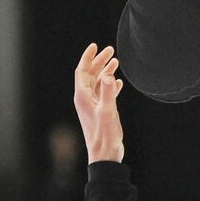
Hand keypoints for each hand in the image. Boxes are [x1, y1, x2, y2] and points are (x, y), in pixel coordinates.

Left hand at [74, 44, 124, 162]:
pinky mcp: (100, 112)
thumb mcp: (108, 111)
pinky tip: (117, 83)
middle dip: (99, 62)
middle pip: (90, 74)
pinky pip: (103, 93)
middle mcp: (85, 99)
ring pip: (97, 83)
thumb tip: (107, 74)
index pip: (82, 71)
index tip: (95, 46)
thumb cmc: (104, 135)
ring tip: (115, 62)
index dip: (88, 57)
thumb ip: (108, 92)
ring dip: (105, 72)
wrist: (105, 155)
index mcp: (82, 97)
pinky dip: (109, 85)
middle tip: (111, 51)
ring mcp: (92, 106)